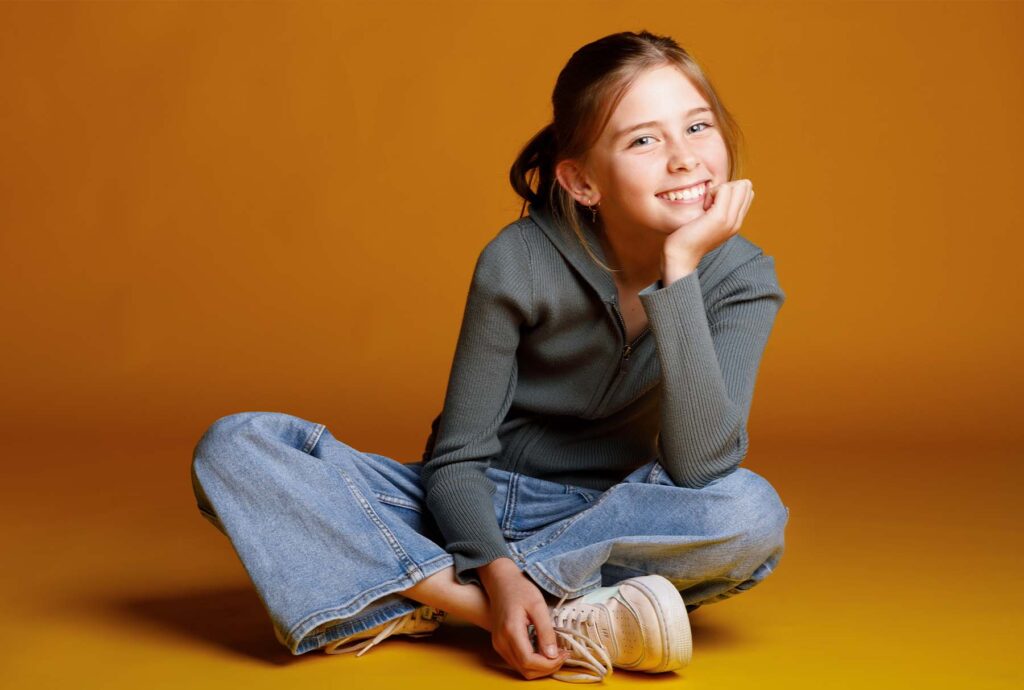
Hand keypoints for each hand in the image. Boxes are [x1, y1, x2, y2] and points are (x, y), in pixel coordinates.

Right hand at [478, 558, 570, 678]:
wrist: (501, 582)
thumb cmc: (519, 589)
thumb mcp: (538, 605)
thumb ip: (546, 631)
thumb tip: (553, 655)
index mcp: (510, 631)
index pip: (529, 661)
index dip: (549, 664)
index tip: (564, 654)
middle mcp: (501, 642)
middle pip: (526, 670)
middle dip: (547, 668)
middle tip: (562, 655)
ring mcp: (499, 644)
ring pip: (522, 669)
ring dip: (540, 666)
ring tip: (555, 653)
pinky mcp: (500, 644)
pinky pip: (517, 662)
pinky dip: (532, 662)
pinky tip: (543, 650)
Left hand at [662, 178, 754, 264]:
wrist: (681, 256)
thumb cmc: (687, 238)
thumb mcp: (707, 223)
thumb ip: (717, 210)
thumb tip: (717, 192)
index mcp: (735, 223)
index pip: (747, 193)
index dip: (729, 190)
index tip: (712, 203)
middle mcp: (737, 222)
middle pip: (745, 186)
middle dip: (726, 187)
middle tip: (710, 203)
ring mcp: (731, 220)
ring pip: (738, 186)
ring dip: (719, 189)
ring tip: (706, 206)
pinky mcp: (720, 217)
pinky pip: (724, 189)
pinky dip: (711, 192)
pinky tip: (703, 208)